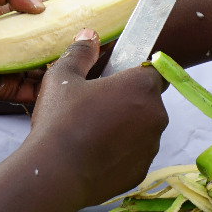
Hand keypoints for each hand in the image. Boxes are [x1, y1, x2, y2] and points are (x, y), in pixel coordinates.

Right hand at [25, 33, 166, 211]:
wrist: (55, 174)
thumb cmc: (60, 121)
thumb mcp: (62, 77)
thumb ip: (81, 53)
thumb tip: (89, 36)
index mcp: (142, 86)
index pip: (154, 70)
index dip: (135, 74)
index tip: (114, 80)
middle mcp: (156, 114)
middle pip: (149, 101)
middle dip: (129, 101)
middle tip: (96, 106)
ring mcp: (152, 145)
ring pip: (144, 129)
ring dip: (127, 128)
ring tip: (92, 133)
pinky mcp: (142, 170)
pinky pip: (135, 154)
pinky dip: (121, 153)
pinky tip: (95, 154)